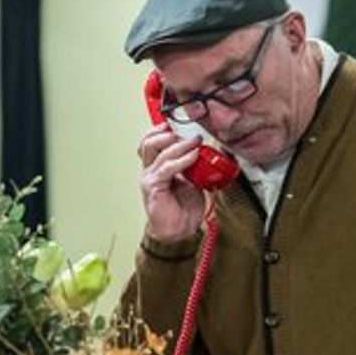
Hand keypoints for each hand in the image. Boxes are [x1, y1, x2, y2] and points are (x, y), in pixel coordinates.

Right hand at [137, 121, 208, 242]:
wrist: (180, 230)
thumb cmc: (184, 208)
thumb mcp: (194, 179)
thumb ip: (194, 164)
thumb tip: (206, 149)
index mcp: (158, 166)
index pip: (151, 141)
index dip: (162, 129)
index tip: (179, 123)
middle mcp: (150, 170)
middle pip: (148, 141)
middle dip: (167, 133)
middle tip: (186, 132)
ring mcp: (150, 177)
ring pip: (156, 150)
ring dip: (178, 144)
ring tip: (194, 142)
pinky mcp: (153, 187)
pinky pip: (166, 168)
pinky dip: (181, 160)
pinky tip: (193, 156)